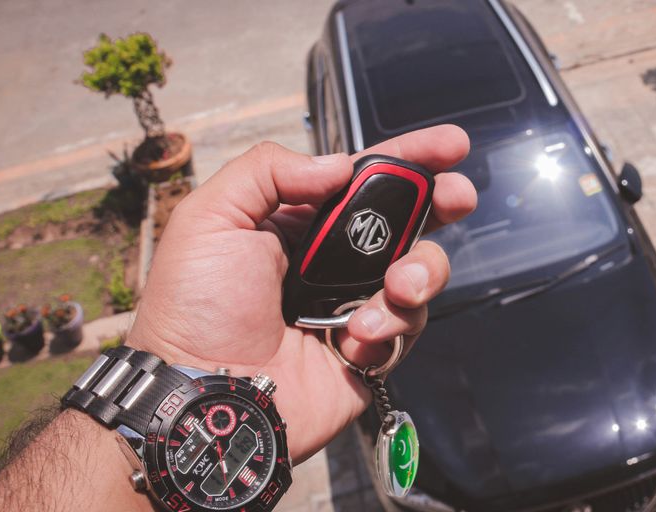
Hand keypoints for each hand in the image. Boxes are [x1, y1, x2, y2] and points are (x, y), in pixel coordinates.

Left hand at [128, 125, 475, 463]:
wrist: (204, 396)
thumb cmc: (196, 309)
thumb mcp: (211, 218)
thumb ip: (270, 171)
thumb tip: (338, 166)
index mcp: (295, 225)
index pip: (360, 181)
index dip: (408, 160)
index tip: (451, 145)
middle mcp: (329, 263)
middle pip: (403, 222)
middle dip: (439, 204)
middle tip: (460, 198)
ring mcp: (351, 308)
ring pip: (417, 273)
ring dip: (419, 271)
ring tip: (399, 287)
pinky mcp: (367, 353)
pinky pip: (407, 328)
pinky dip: (391, 326)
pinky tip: (355, 337)